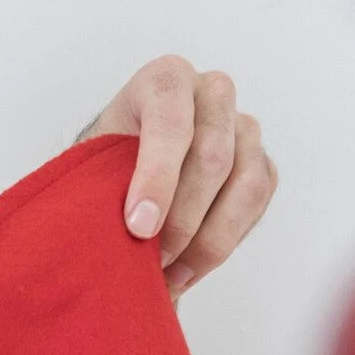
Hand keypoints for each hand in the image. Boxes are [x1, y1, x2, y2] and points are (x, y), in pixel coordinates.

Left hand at [78, 55, 274, 295]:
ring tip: (169, 274)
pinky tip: (190, 267)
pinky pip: (257, 205)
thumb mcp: (93, 164)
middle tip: (151, 262)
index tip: (138, 227)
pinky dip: (225, 242)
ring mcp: (243, 128)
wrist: (124, 173)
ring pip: (246, 184)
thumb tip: (125, 232)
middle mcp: (211, 94)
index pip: (170, 121)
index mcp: (166, 79)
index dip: (157, 177)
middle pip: (213, 157)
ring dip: (207, 239)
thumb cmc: (105, 166)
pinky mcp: (262, 165)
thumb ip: (103, 184)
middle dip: (182, 219)